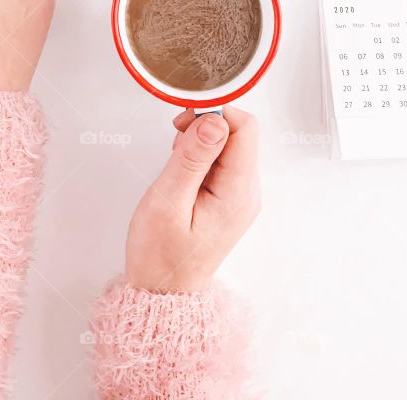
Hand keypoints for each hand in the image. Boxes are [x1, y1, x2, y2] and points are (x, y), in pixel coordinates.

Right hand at [125, 108, 259, 292]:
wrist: (161, 291)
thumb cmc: (160, 255)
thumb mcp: (168, 202)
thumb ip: (192, 158)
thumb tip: (213, 120)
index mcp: (238, 193)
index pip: (244, 128)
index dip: (214, 114)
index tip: (184, 123)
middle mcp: (246, 192)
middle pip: (238, 132)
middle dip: (204, 126)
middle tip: (175, 144)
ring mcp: (238, 195)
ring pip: (227, 143)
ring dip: (199, 142)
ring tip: (175, 166)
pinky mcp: (226, 197)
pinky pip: (219, 160)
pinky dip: (198, 156)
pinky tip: (180, 174)